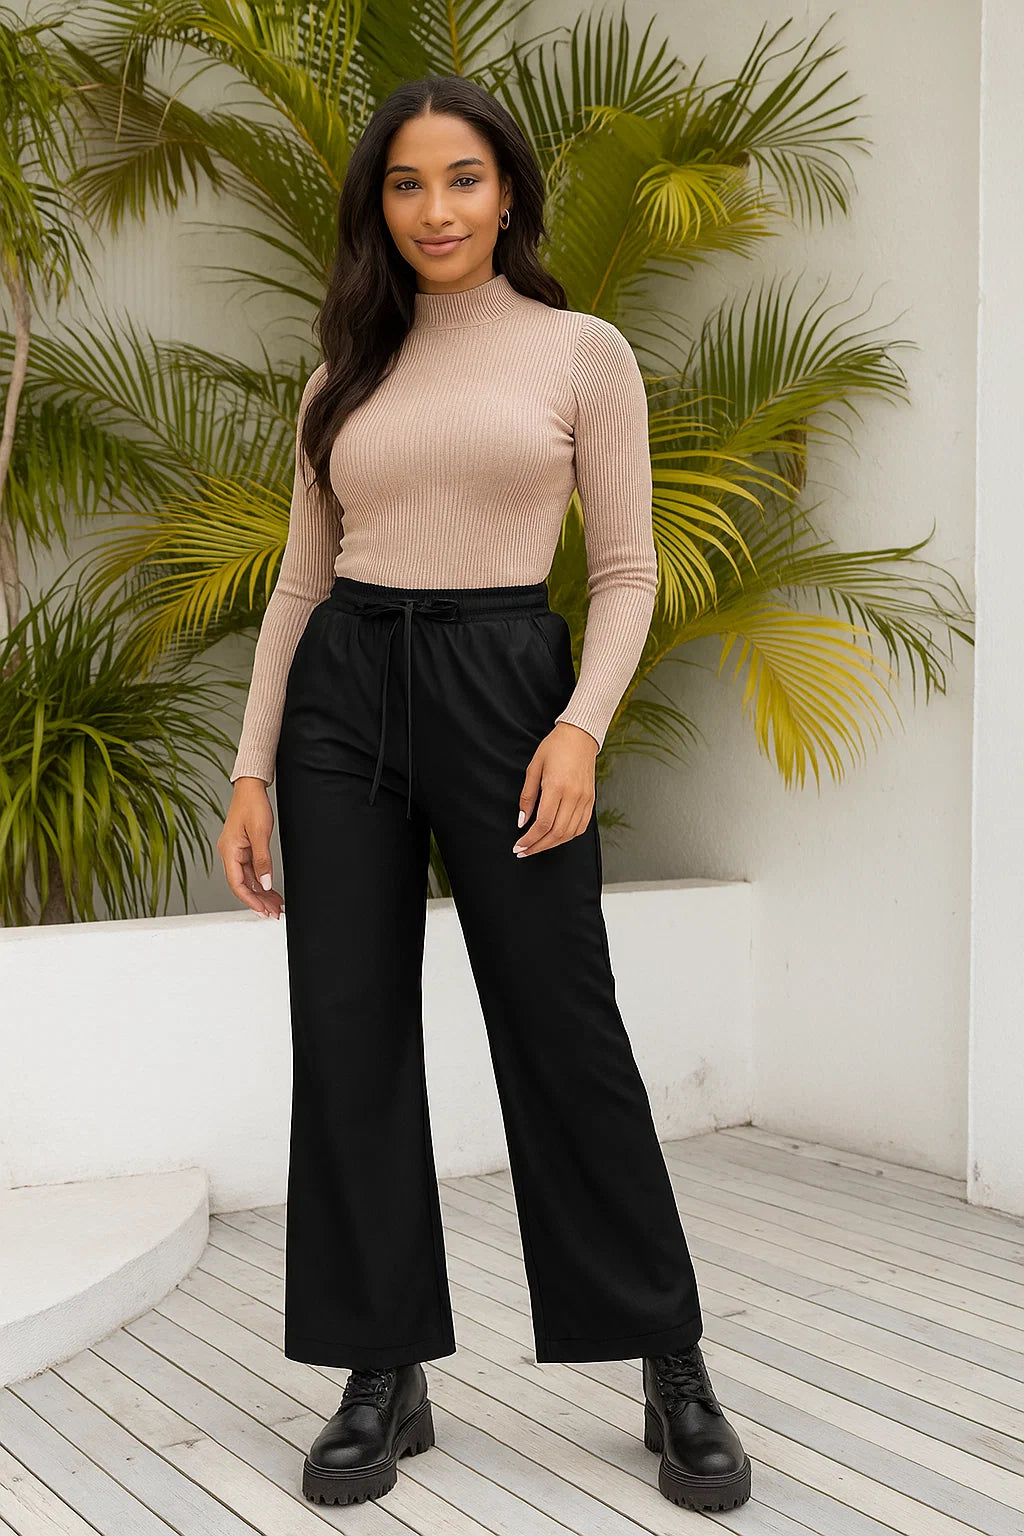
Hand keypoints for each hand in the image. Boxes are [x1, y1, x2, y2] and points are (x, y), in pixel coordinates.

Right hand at [217, 777, 284, 917]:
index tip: (263, 911)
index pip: (237, 884)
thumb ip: (262, 860)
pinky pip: (251, 870)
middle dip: (259, 900)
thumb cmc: (252, 805)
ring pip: (248, 879)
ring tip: (276, 905)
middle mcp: (229, 854)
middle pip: (243, 885)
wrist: (251, 787)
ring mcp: (236, 852)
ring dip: (261, 893)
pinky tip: (271, 889)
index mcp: (229, 851)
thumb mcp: (260, 833)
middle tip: (274, 913)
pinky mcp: (243, 848)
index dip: (250, 900)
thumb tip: (265, 883)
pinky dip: (261, 881)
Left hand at [512, 722, 598, 856]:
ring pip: (570, 833)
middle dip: (538, 846)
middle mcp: (574, 795)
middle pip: (557, 833)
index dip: (530, 839)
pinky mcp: (591, 800)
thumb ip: (527, 797)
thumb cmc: (555, 747)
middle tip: (524, 852)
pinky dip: (568, 836)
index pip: (544, 823)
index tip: (519, 846)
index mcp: (557, 787)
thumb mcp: (533, 768)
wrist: (580, 736)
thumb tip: (522, 820)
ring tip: (537, 847)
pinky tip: (556, 838)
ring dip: (552, 844)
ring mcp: (585, 799)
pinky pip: (581, 826)